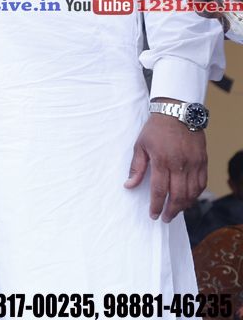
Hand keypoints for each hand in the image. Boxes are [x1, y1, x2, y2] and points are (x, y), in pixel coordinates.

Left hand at [124, 103, 207, 221]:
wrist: (177, 113)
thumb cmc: (156, 129)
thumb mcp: (140, 145)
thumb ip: (136, 167)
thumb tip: (129, 185)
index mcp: (162, 161)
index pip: (160, 190)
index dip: (157, 205)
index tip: (153, 215)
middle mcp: (180, 164)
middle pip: (178, 195)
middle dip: (172, 210)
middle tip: (165, 218)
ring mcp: (194, 163)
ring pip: (192, 192)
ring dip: (184, 205)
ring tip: (175, 211)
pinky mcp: (203, 161)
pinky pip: (202, 183)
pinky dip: (196, 194)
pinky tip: (189, 199)